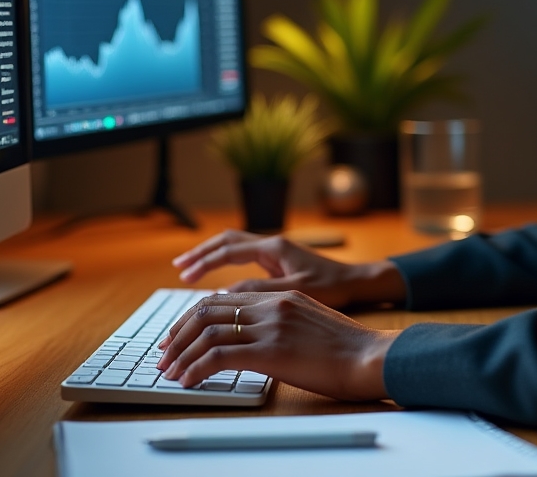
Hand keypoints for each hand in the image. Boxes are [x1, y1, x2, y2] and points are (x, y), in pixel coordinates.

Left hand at [156, 291, 398, 399]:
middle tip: (165, 355)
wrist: (370, 357)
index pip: (223, 298)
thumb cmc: (346, 350)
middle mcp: (273, 304)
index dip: (194, 317)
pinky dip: (197, 368)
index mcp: (281, 295)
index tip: (179, 337)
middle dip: (179, 333)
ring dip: (182, 353)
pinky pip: (221, 355)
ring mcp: (272, 324)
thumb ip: (280, 324)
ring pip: (209, 330)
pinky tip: (188, 381)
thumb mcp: (308, 325)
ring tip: (170, 373)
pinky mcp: (273, 349)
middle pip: (209, 309)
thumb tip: (250, 342)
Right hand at [172, 229, 405, 309]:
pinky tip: (217, 277)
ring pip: (234, 245)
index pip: (229, 251)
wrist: (359, 282)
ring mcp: (275, 251)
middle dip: (200, 252)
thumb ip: (262, 292)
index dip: (204, 263)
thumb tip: (225, 296)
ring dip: (210, 254)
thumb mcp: (296, 292)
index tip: (184, 276)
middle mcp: (272, 244)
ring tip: (188, 268)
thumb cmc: (334, 288)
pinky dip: (225, 262)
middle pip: (226, 241)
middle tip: (178, 267)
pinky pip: (243, 256)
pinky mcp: (279, 261)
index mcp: (274, 248)